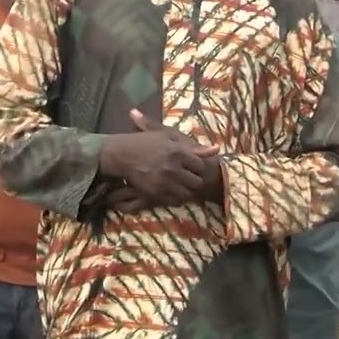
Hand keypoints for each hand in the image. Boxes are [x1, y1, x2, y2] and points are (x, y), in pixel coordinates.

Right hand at [98, 110, 220, 206]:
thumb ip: (193, 145)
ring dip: (187, 190)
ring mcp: (164, 182)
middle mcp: (173, 168)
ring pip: (187, 193)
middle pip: (196, 181)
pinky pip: (175, 201)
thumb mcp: (169, 138)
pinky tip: (171, 190)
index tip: (192, 166)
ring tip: (181, 184)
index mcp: (178, 152)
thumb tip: (217, 149)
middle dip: (194, 179)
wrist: (121, 155)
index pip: (201, 165)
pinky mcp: (155, 193)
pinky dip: (176, 197)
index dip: (198, 166)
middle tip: (188, 177)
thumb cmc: (146, 143)